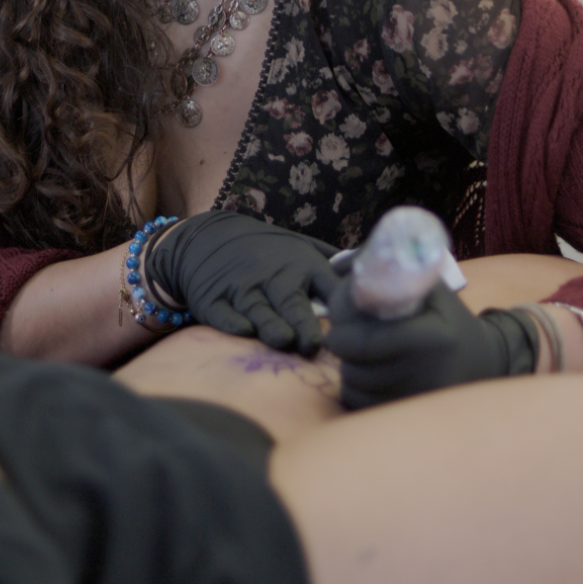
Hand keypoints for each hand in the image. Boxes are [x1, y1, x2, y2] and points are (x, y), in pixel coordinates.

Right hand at [146, 210, 337, 355]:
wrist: (206, 238)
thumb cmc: (265, 251)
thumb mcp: (300, 247)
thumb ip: (334, 265)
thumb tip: (376, 275)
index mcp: (301, 264)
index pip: (326, 285)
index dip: (339, 304)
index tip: (351, 327)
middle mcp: (273, 276)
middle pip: (291, 301)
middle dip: (302, 322)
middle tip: (312, 345)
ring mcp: (241, 287)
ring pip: (258, 309)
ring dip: (270, 325)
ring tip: (283, 340)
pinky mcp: (213, 299)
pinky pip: (222, 313)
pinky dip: (231, 322)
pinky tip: (243, 330)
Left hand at [325, 277, 537, 408]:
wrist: (484, 364)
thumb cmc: (452, 322)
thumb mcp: (434, 291)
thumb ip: (398, 276)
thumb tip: (349, 269)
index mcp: (431, 338)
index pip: (367, 341)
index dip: (343, 330)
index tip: (337, 322)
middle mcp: (425, 375)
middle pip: (355, 366)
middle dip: (342, 346)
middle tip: (345, 334)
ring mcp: (416, 402)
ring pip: (353, 387)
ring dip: (347, 368)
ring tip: (361, 354)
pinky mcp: (408, 419)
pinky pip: (360, 406)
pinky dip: (355, 389)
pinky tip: (369, 375)